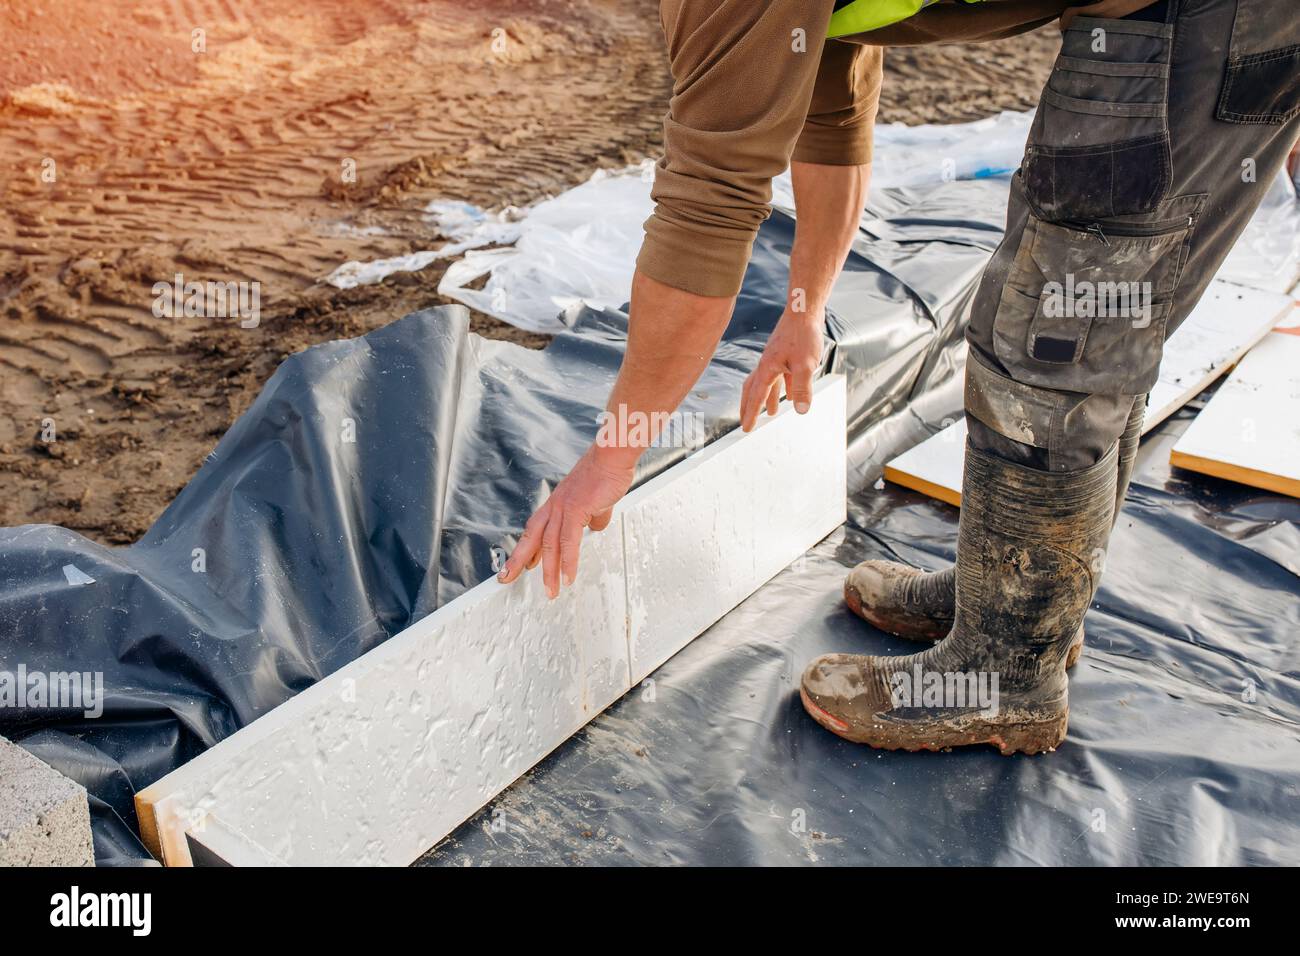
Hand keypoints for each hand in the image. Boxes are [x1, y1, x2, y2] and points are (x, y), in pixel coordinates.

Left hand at [497, 446, 635, 598]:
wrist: (612, 456)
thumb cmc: (605, 473)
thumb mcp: (596, 501)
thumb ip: (593, 516)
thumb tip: (595, 527)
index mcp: (556, 504)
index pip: (536, 530)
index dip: (528, 549)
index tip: (522, 565)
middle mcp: (555, 506)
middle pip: (531, 538)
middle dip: (518, 561)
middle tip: (507, 579)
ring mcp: (563, 508)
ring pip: (550, 545)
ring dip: (550, 572)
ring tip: (551, 592)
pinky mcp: (576, 510)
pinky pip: (569, 542)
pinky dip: (568, 561)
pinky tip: (568, 577)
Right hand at [739, 307, 823, 431]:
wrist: (804, 311)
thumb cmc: (803, 335)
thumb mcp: (805, 366)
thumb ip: (802, 388)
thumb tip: (801, 410)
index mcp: (767, 368)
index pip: (756, 396)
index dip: (751, 413)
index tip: (746, 428)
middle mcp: (768, 364)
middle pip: (753, 390)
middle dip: (749, 407)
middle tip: (747, 422)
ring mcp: (775, 358)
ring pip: (767, 383)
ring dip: (767, 398)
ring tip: (771, 412)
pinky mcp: (785, 354)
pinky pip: (780, 375)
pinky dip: (782, 387)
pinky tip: (791, 394)